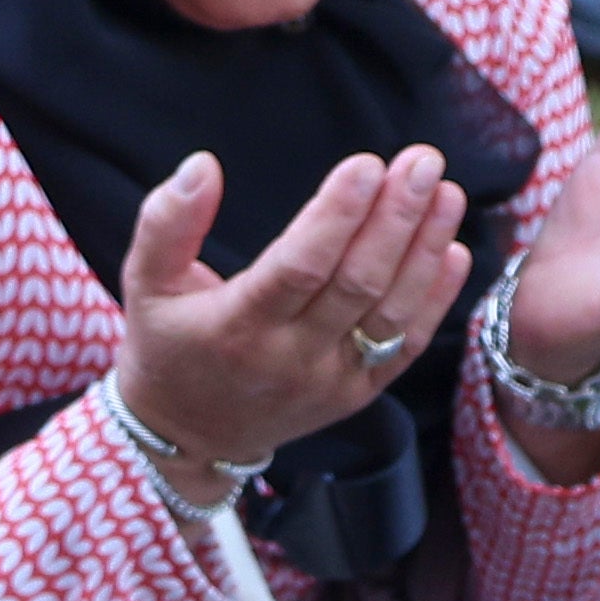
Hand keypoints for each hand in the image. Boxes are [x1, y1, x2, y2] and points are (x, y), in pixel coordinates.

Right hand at [110, 146, 475, 481]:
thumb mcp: (145, 283)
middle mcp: (290, 359)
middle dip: (397, 218)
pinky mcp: (356, 394)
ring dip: (425, 251)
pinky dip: (436, 300)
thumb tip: (201, 164)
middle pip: (359, 284)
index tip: (368, 164)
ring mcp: (330, 381)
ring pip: (392, 313)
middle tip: (423, 162)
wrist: (189, 438)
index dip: (338, 216)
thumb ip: (166, 222)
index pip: (301, 267)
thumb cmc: (168, 346)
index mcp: (239, 327)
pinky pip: (405, 348)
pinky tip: (454, 251)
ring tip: (447, 194)